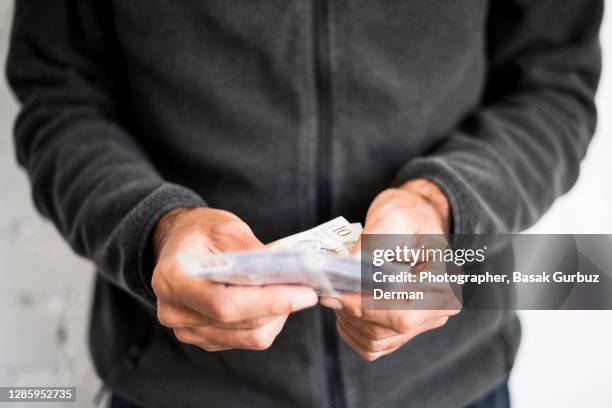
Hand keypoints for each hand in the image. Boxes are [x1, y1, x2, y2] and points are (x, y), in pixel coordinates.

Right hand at [151, 207, 318, 350]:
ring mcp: (187, 330)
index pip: (224, 304)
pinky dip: (267, 321)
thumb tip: (287, 272)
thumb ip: (252, 252)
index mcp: (172, 279)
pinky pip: (246, 339)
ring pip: (248, 336)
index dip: (268, 302)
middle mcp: (174, 311)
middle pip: (240, 323)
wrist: (179, 244)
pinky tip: (274, 301)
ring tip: (291, 290)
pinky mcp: (204, 339)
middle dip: (280, 306)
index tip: (303, 293)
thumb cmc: (200, 231)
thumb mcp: (225, 228)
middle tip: (308, 288)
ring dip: (277, 316)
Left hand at [320, 179, 459, 360]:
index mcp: (443, 282)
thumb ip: (372, 244)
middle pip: (386, 331)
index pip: (403, 314)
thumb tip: (348, 268)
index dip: (365, 309)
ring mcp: (422, 323)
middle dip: (350, 312)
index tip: (336, 293)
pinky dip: (351, 329)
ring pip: (375, 341)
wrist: (414, 220)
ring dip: (347, 320)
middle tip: (328, 288)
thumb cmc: (407, 215)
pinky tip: (344, 304)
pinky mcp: (404, 330)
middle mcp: (438, 309)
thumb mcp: (392, 218)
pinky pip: (372, 345)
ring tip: (337, 290)